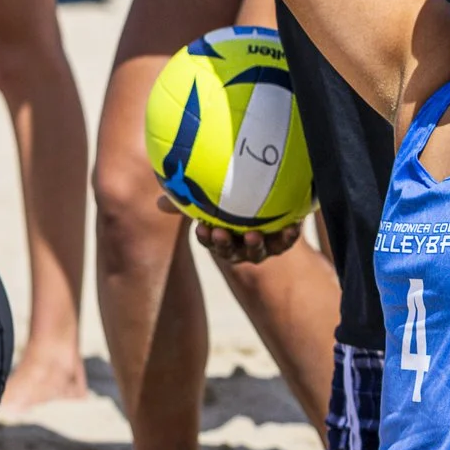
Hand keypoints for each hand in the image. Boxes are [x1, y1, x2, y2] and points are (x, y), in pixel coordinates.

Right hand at [164, 195, 304, 264]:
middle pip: (231, 252)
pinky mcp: (283, 240)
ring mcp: (263, 246)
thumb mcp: (209, 198)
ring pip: (258, 252)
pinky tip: (292, 225)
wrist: (270, 201)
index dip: (206, 238)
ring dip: (254, 245)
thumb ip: (187, 198)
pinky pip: (286, 242)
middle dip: (225, 245)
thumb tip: (158, 203)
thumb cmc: (232, 200)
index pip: (210, 242)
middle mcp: (241, 247)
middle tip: (221, 234)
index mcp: (222, 239)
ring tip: (253, 235)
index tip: (201, 227)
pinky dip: (288, 236)